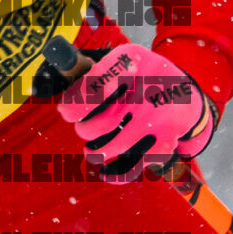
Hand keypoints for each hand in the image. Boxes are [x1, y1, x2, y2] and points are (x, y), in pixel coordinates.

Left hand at [55, 41, 217, 178]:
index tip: (66, 112)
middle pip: (103, 120)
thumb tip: (46, 91)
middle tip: (83, 128)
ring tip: (90, 151)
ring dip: (96, 151)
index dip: (74, 104)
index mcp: (131, 62)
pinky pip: (138, 163)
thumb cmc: (141, 76)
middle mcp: (147, 89)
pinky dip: (118, 173)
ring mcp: (158, 117)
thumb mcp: (121, 60)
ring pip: (115, 145)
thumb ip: (87, 69)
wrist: (187, 94)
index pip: (93, 86)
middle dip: (85, 129)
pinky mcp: (167, 140)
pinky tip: (104, 173)